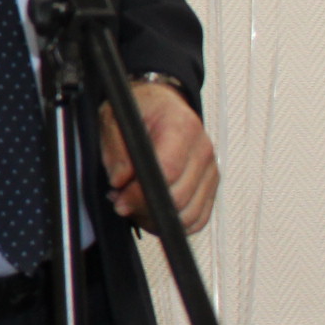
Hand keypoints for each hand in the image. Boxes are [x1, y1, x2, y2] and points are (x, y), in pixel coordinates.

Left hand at [100, 80, 218, 234]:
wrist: (161, 102)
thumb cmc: (139, 109)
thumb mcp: (114, 118)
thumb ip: (116, 150)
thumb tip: (122, 182)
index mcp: (181, 126)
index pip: (168, 171)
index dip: (141, 193)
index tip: (119, 198)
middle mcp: (202, 148)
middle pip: (180, 197)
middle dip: (145, 208)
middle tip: (120, 202)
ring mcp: (210, 168)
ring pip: (190, 214)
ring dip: (158, 219)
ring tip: (134, 205)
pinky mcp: (210, 184)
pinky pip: (198, 217)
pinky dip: (173, 223)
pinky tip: (151, 211)